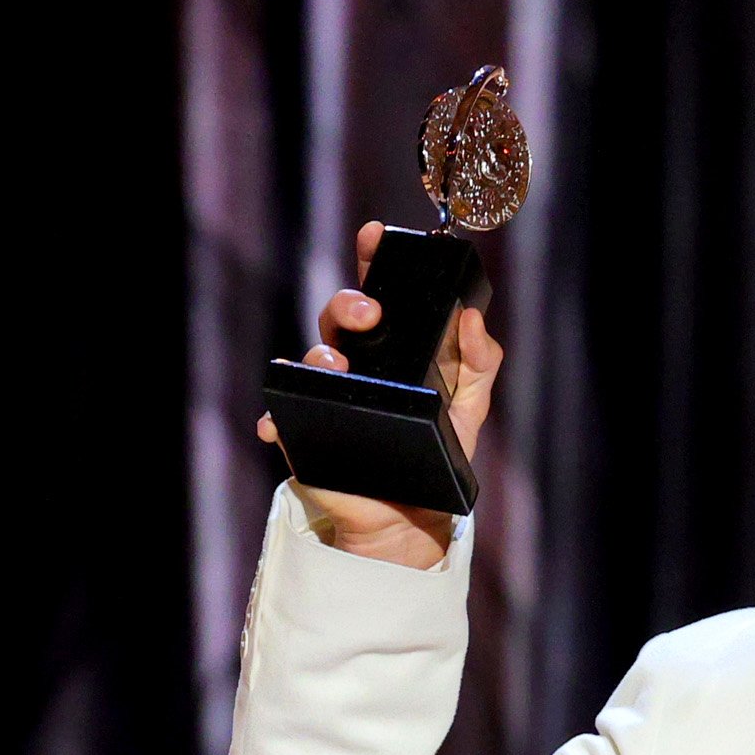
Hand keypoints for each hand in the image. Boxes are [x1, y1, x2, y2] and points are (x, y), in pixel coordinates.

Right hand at [255, 219, 503, 570]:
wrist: (414, 519)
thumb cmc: (437, 453)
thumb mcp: (470, 406)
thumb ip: (481, 362)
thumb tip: (473, 320)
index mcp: (389, 349)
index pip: (377, 293)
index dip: (372, 259)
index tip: (376, 235)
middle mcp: (353, 364)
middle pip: (337, 319)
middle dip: (348, 305)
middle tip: (372, 314)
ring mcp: (326, 397)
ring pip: (310, 361)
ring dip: (319, 356)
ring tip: (338, 365)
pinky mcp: (304, 435)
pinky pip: (279, 419)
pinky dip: (273, 419)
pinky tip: (275, 424)